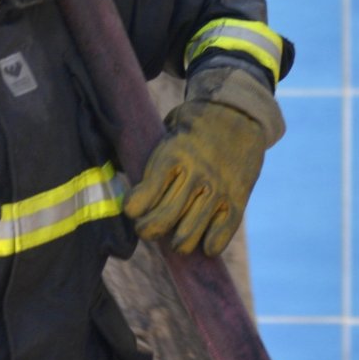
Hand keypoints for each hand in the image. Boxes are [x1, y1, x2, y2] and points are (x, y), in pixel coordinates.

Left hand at [123, 101, 264, 255]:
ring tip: (174, 238)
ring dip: (176, 244)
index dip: (132, 210)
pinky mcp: (238, 198)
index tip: (133, 209)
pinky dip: (209, 245)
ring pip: (188, 235)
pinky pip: (221, 233)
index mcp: (171, 157)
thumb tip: (120, 178)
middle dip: (148, 230)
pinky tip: (203, 244)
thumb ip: (146, 157)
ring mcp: (217, 189)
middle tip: (147, 228)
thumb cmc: (190, 128)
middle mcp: (194, 175)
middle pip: (161, 221)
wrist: (237, 114)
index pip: (141, 199)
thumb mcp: (163, 133)